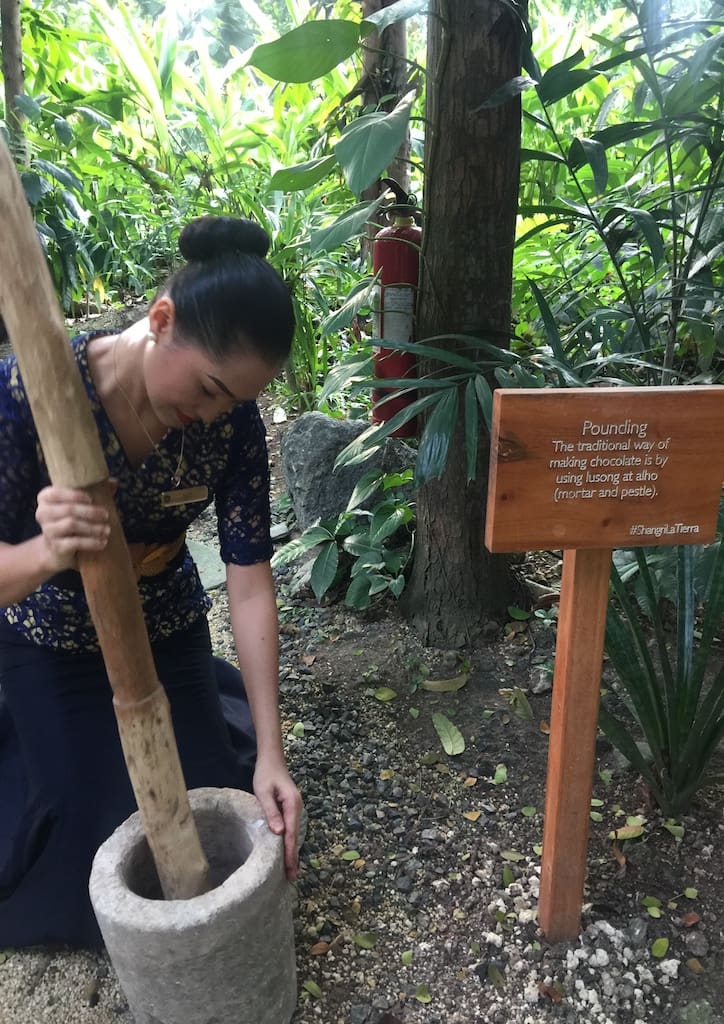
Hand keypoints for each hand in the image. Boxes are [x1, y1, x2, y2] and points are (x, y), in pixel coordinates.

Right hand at [35, 485, 110, 573]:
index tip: (91, 499)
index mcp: (45, 498)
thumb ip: (94, 490)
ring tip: (107, 530)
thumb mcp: (79, 503)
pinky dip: (91, 542)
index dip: (74, 495)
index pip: (56, 493)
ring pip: (71, 525)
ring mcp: (48, 531)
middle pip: (68, 509)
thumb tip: (114, 482)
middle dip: (90, 512)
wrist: (58, 549)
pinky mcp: (56, 547)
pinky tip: (102, 542)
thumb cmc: (71, 519)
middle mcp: (42, 513)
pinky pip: (74, 543)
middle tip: (106, 515)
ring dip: (93, 527)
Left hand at [253, 756, 303, 880]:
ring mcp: (295, 809)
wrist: (272, 759)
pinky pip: (291, 829)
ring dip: (291, 851)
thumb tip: (279, 833)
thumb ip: (271, 812)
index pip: (291, 834)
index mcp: (292, 805)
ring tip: (289, 871)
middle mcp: (297, 808)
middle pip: (295, 837)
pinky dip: (289, 842)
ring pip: (294, 834)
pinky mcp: (290, 809)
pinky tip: (285, 852)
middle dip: (293, 857)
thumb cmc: (265, 775)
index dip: (290, 853)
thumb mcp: (264, 792)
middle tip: (292, 878)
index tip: (290, 870)